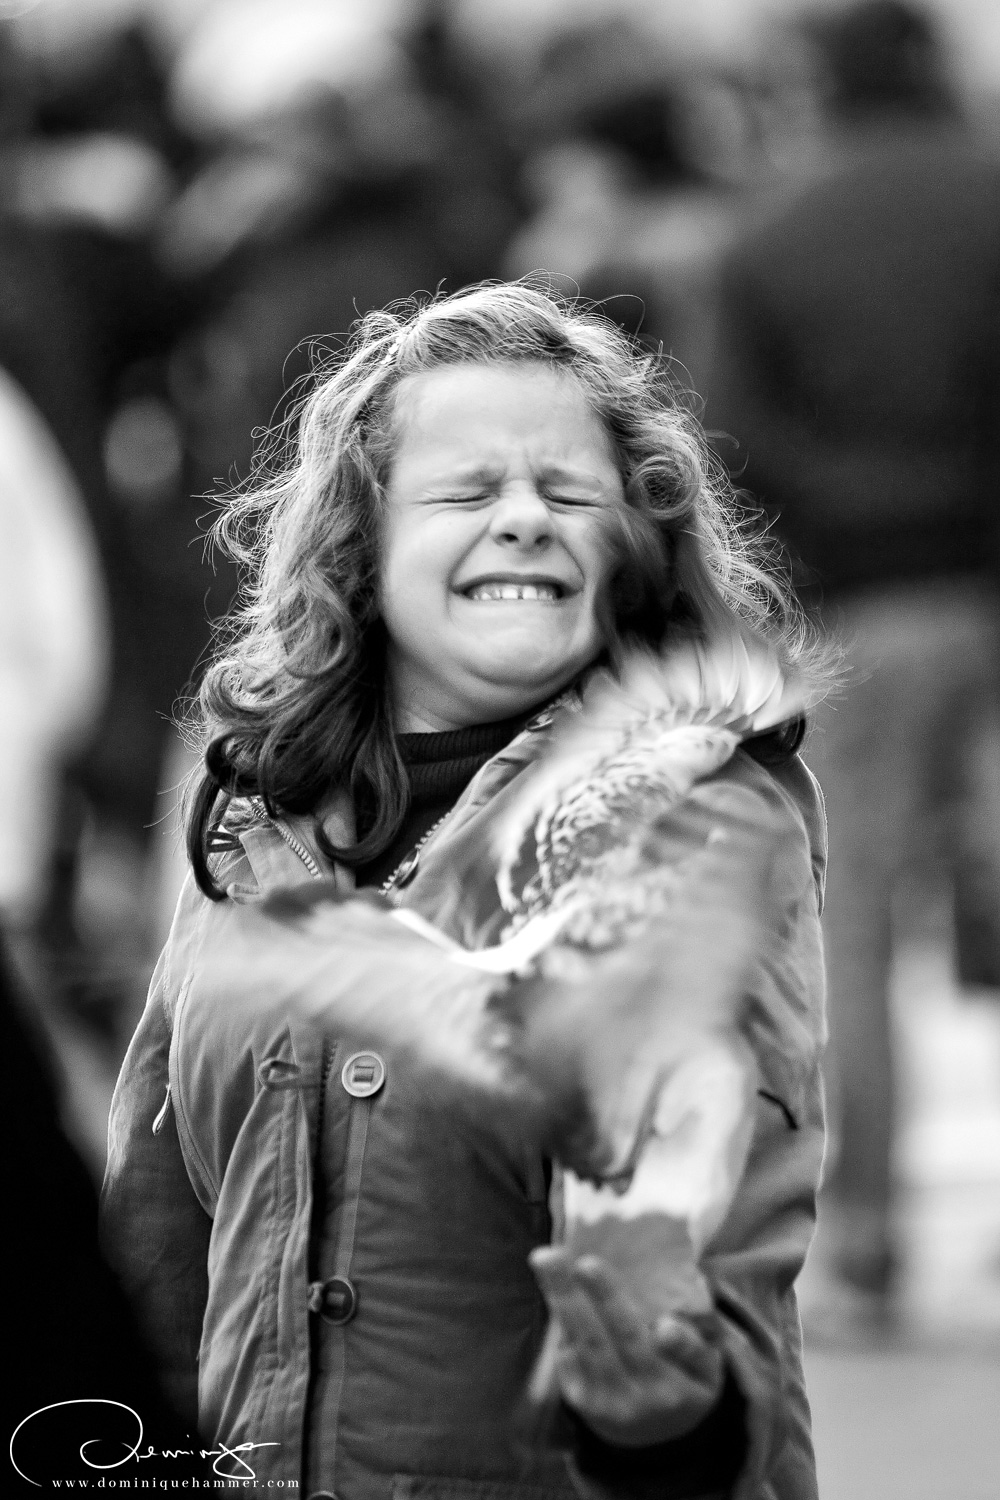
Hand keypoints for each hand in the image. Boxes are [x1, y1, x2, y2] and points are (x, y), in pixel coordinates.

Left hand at [530, 1247, 724, 1447]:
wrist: (651, 1433)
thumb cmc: (683, 1378)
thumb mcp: (706, 1365)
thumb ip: (697, 1336)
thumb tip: (675, 1308)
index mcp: (690, 1385)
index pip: (688, 1359)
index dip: (679, 1345)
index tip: (665, 1327)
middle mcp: (650, 1397)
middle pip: (627, 1342)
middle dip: (605, 1299)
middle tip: (586, 1263)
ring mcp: (612, 1403)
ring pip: (590, 1345)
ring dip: (566, 1300)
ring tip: (548, 1259)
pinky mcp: (582, 1401)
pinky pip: (570, 1355)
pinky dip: (562, 1317)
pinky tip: (553, 1283)